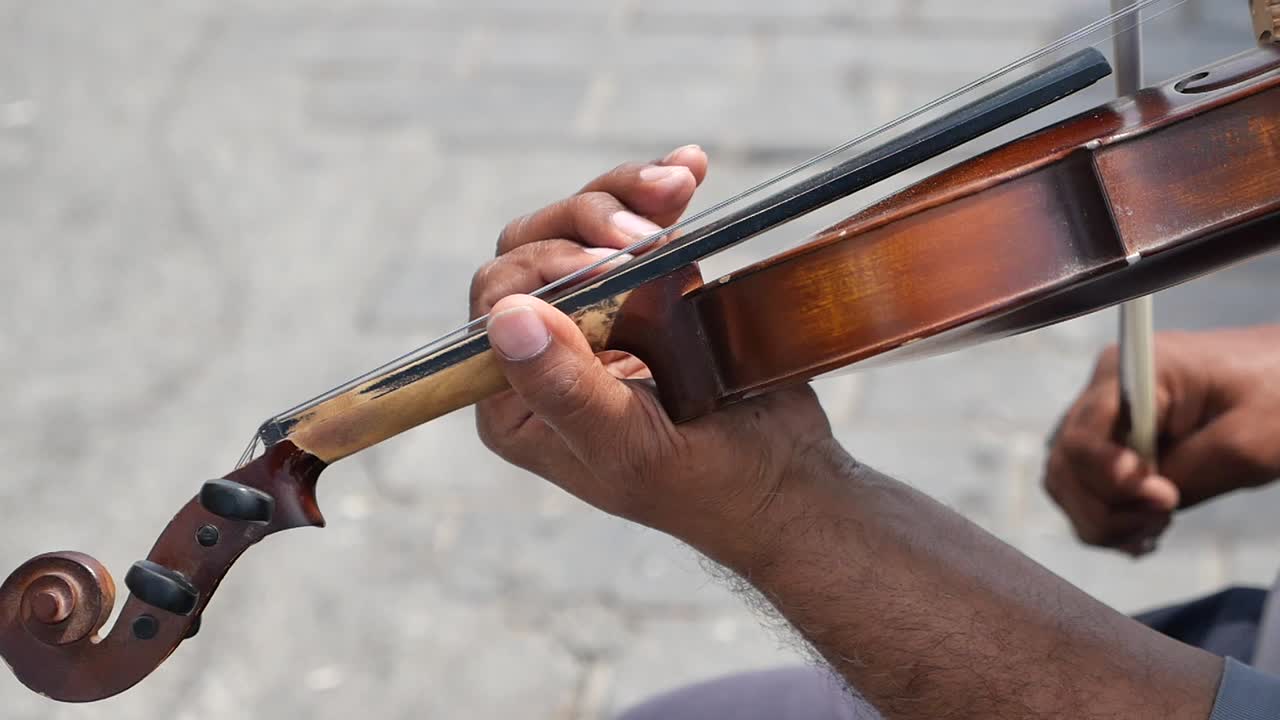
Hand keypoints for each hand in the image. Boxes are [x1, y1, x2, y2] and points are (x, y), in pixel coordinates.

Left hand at [470, 146, 836, 555]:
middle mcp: (543, 356)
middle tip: (651, 236)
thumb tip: (508, 319)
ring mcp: (595, 318)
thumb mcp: (633, 448)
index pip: (494, 305)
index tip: (615, 267)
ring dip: (625, 198)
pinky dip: (656, 194)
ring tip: (679, 185)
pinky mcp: (644, 294)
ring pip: (578, 228)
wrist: (790, 477)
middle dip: (588, 223)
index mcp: (516, 402)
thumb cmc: (709, 486)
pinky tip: (690, 170)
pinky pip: (632, 228)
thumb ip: (567, 389)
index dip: (545, 270)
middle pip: (531, 250)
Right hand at [1045, 325, 1279, 553]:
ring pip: (1068, 482)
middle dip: (1106, 510)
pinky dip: (1109, 518)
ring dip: (1104, 519)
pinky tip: (1146, 526)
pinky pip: (1086, 487)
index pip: (1081, 441)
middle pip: (1066, 467)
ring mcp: (1104, 417)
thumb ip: (1189, 472)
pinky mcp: (1113, 441)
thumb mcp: (1249, 440)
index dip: (1111, 482)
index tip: (1166, 499)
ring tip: (1157, 526)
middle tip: (1164, 519)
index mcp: (1130, 373)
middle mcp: (1103, 392)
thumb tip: (1143, 499)